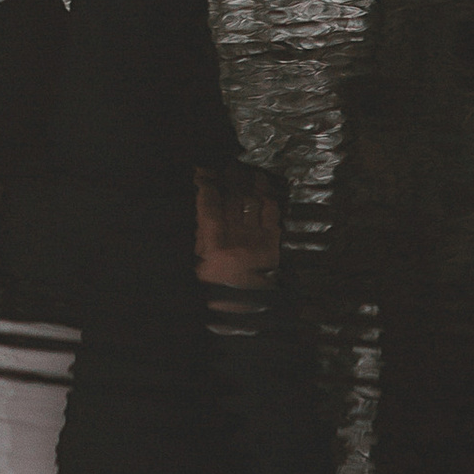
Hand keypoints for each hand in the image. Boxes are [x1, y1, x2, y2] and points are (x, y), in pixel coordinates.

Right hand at [195, 159, 282, 286]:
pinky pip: (271, 214)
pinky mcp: (273, 244)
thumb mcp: (200, 259)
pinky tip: (264, 187)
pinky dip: (268, 197)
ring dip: (250, 182)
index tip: (203, 170)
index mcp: (214, 244)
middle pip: (232, 197)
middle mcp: (236, 239)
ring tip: (247, 170)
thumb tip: (203, 200)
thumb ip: (202, 231)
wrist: (245, 309)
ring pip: (253, 201)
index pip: (209, 202)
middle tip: (227, 163)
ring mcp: (256, 240)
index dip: (205, 182)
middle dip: (229, 176)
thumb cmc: (217, 285)